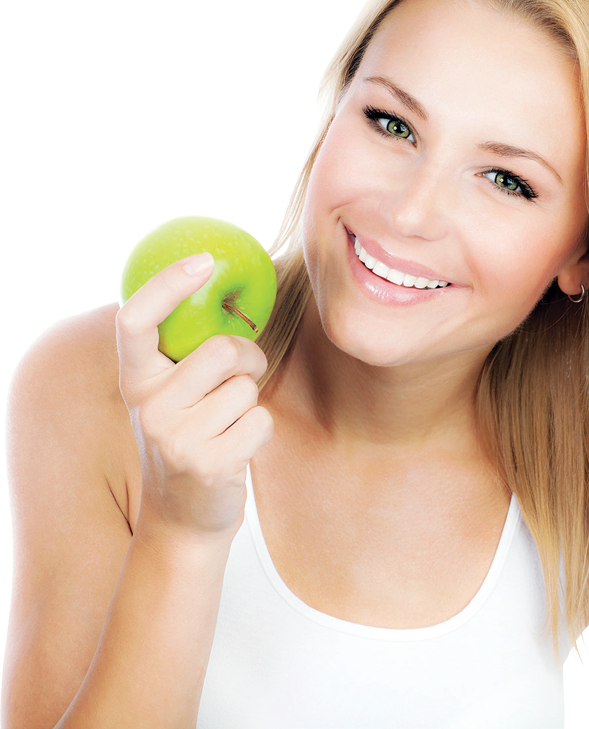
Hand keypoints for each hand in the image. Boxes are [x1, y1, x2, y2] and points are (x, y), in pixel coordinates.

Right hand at [116, 252, 272, 540]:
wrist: (183, 518)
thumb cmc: (189, 440)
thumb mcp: (172, 397)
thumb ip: (184, 357)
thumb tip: (226, 295)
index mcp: (136, 381)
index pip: (135, 319)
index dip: (168, 284)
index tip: (205, 262)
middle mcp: (148, 407)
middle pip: (220, 350)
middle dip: (246, 359)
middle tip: (242, 377)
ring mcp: (176, 439)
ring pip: (246, 388)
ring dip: (250, 403)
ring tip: (226, 427)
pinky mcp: (209, 464)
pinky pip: (261, 420)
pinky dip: (260, 431)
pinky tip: (236, 450)